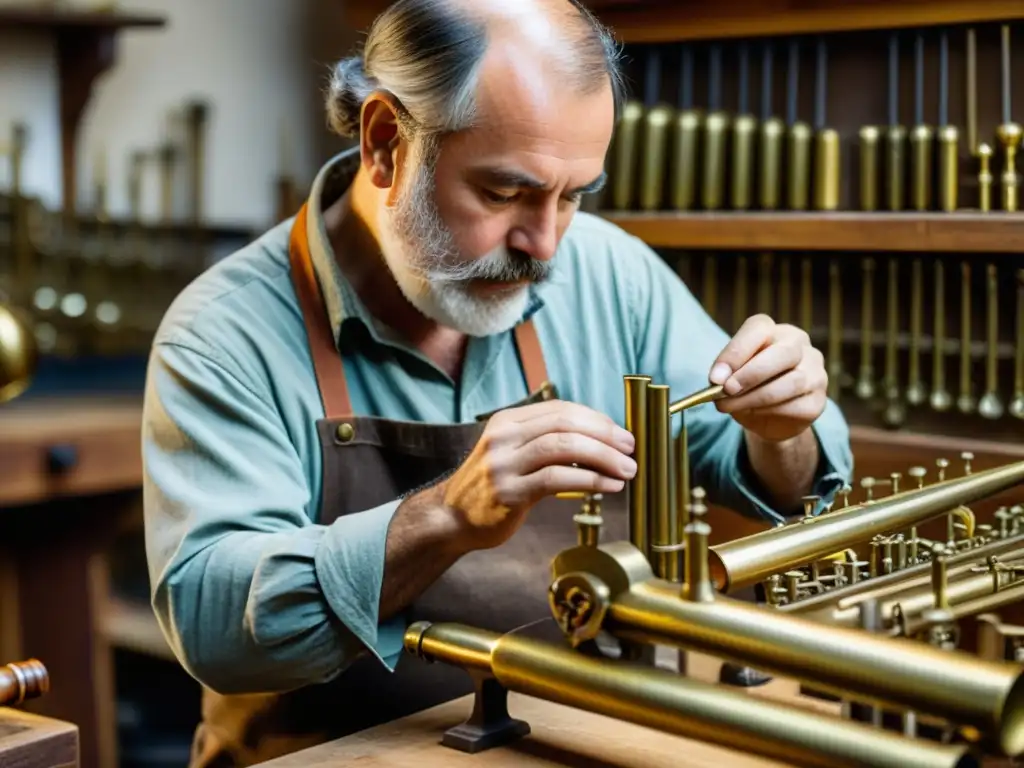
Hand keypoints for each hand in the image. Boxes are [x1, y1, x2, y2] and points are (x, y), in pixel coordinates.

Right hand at [440, 400, 636, 550]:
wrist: (451, 518)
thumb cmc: (491, 487)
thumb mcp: (512, 452)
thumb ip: (544, 441)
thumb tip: (599, 439)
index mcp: (507, 422)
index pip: (560, 409)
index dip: (596, 419)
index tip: (620, 433)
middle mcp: (503, 437)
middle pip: (565, 424)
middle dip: (605, 435)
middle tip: (630, 448)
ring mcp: (503, 464)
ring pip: (563, 447)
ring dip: (603, 456)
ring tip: (627, 469)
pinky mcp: (509, 492)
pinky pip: (556, 478)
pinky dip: (590, 480)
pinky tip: (609, 486)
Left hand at [708, 314, 827, 442]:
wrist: (768, 419)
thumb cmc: (747, 388)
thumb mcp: (731, 376)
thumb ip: (726, 374)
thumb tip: (718, 381)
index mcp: (774, 331)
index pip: (759, 328)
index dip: (736, 352)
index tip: (715, 376)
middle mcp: (799, 345)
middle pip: (783, 352)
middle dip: (750, 374)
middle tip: (727, 390)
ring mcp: (815, 372)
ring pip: (791, 381)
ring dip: (755, 397)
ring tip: (730, 406)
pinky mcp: (818, 400)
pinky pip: (796, 406)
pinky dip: (769, 411)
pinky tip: (753, 413)